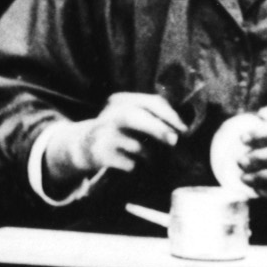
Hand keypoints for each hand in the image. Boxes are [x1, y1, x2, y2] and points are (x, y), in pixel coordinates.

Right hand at [54, 89, 187, 186]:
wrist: (82, 146)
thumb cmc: (117, 131)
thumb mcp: (129, 116)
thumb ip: (152, 116)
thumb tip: (181, 130)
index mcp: (121, 100)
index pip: (150, 101)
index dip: (170, 115)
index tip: (184, 129)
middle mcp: (109, 114)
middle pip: (134, 116)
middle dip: (158, 128)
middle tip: (174, 141)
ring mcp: (102, 134)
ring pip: (134, 144)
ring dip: (148, 154)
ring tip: (149, 159)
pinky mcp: (99, 154)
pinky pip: (127, 163)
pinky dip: (135, 166)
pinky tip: (132, 165)